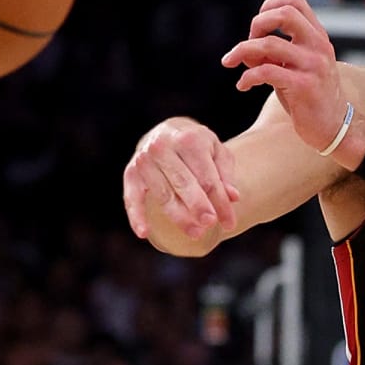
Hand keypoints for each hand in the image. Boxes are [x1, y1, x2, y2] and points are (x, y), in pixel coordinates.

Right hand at [123, 117, 239, 246]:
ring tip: (195, 233)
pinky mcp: (131, 173)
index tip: (230, 223)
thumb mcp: (217, 152)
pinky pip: (132, 197)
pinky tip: (144, 233)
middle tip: (210, 224)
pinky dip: (137, 216)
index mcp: (189, 139)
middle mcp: (163, 146)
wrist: (168, 132)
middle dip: (198, 207)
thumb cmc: (197, 146)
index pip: (207, 178)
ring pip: (162, 194)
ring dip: (178, 217)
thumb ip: (225, 174)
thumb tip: (233, 197)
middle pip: (184, 183)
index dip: (220, 203)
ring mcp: (144, 160)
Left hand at [223, 0, 350, 153]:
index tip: (258, 28)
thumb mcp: (297, 67)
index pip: (295, 1)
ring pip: (269, 44)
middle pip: (285, 14)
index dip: (269, 7)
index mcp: (317, 36)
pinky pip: (266, 72)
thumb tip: (244, 51)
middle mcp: (318, 46)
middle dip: (257, 24)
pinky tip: (243, 85)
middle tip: (249, 43)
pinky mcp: (304, 86)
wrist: (333, 127)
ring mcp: (313, 65)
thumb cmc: (310, 96)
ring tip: (236, 63)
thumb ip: (275, 53)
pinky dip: (247, 77)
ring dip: (243, 51)